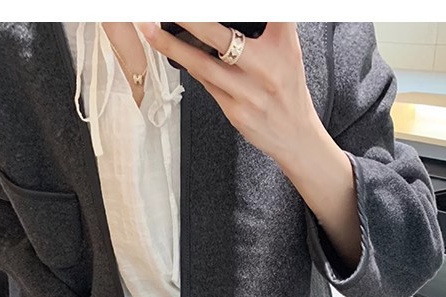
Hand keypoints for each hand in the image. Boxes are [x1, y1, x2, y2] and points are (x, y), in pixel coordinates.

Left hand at [137, 22, 320, 167]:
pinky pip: (205, 84)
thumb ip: (270, 22)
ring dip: (172, 45)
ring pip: (202, 64)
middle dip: (190, 20)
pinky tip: (170, 51)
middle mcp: (266, 68)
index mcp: (282, 45)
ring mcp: (248, 93)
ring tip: (150, 28)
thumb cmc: (287, 87)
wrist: (295, 134)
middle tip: (167, 9)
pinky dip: (188, 65)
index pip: (261, 15)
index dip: (234, 8)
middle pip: (220, 37)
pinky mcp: (235, 111)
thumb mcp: (289, 47)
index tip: (213, 5)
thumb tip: (234, 13)